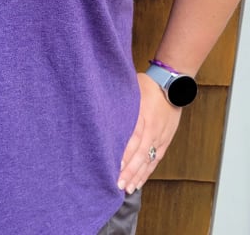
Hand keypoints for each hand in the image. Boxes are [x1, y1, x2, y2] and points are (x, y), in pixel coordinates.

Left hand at [118, 72, 181, 193]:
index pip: (133, 139)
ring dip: (138, 175)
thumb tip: (102, 111)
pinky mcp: (165, 141)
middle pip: (140, 154)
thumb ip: (120, 105)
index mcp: (143, 117)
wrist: (172, 84)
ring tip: (127, 188)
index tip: (114, 166)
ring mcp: (160, 137)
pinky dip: (148, 171)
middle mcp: (152, 130)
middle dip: (129, 171)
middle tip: (118, 184)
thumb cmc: (147, 85)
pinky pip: (156, 159)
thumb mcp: (131, 91)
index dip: (125, 154)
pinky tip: (140, 181)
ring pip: (149, 160)